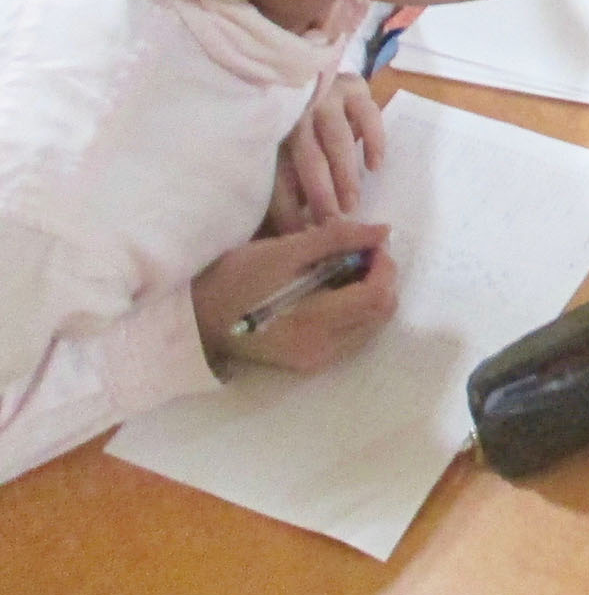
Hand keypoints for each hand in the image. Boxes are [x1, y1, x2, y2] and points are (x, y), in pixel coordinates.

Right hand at [192, 217, 398, 372]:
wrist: (198, 319)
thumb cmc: (237, 278)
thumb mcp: (285, 250)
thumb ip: (337, 239)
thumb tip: (384, 232)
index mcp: (315, 321)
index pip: (376, 296)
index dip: (385, 266)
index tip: (374, 243)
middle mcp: (322, 348)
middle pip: (380, 313)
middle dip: (383, 278)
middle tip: (364, 253)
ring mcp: (316, 359)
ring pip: (371, 326)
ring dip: (372, 294)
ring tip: (350, 269)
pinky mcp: (309, 362)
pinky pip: (353, 336)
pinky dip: (357, 310)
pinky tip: (337, 291)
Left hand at [269, 72, 385, 231]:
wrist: (309, 75)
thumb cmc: (299, 129)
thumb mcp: (286, 153)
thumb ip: (290, 183)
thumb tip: (291, 232)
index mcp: (274, 133)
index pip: (279, 174)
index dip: (288, 207)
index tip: (302, 235)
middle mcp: (297, 112)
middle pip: (309, 157)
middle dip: (320, 193)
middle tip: (332, 222)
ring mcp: (326, 97)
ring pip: (337, 138)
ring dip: (345, 173)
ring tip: (352, 204)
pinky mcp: (353, 86)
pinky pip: (368, 114)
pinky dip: (373, 141)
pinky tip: (375, 166)